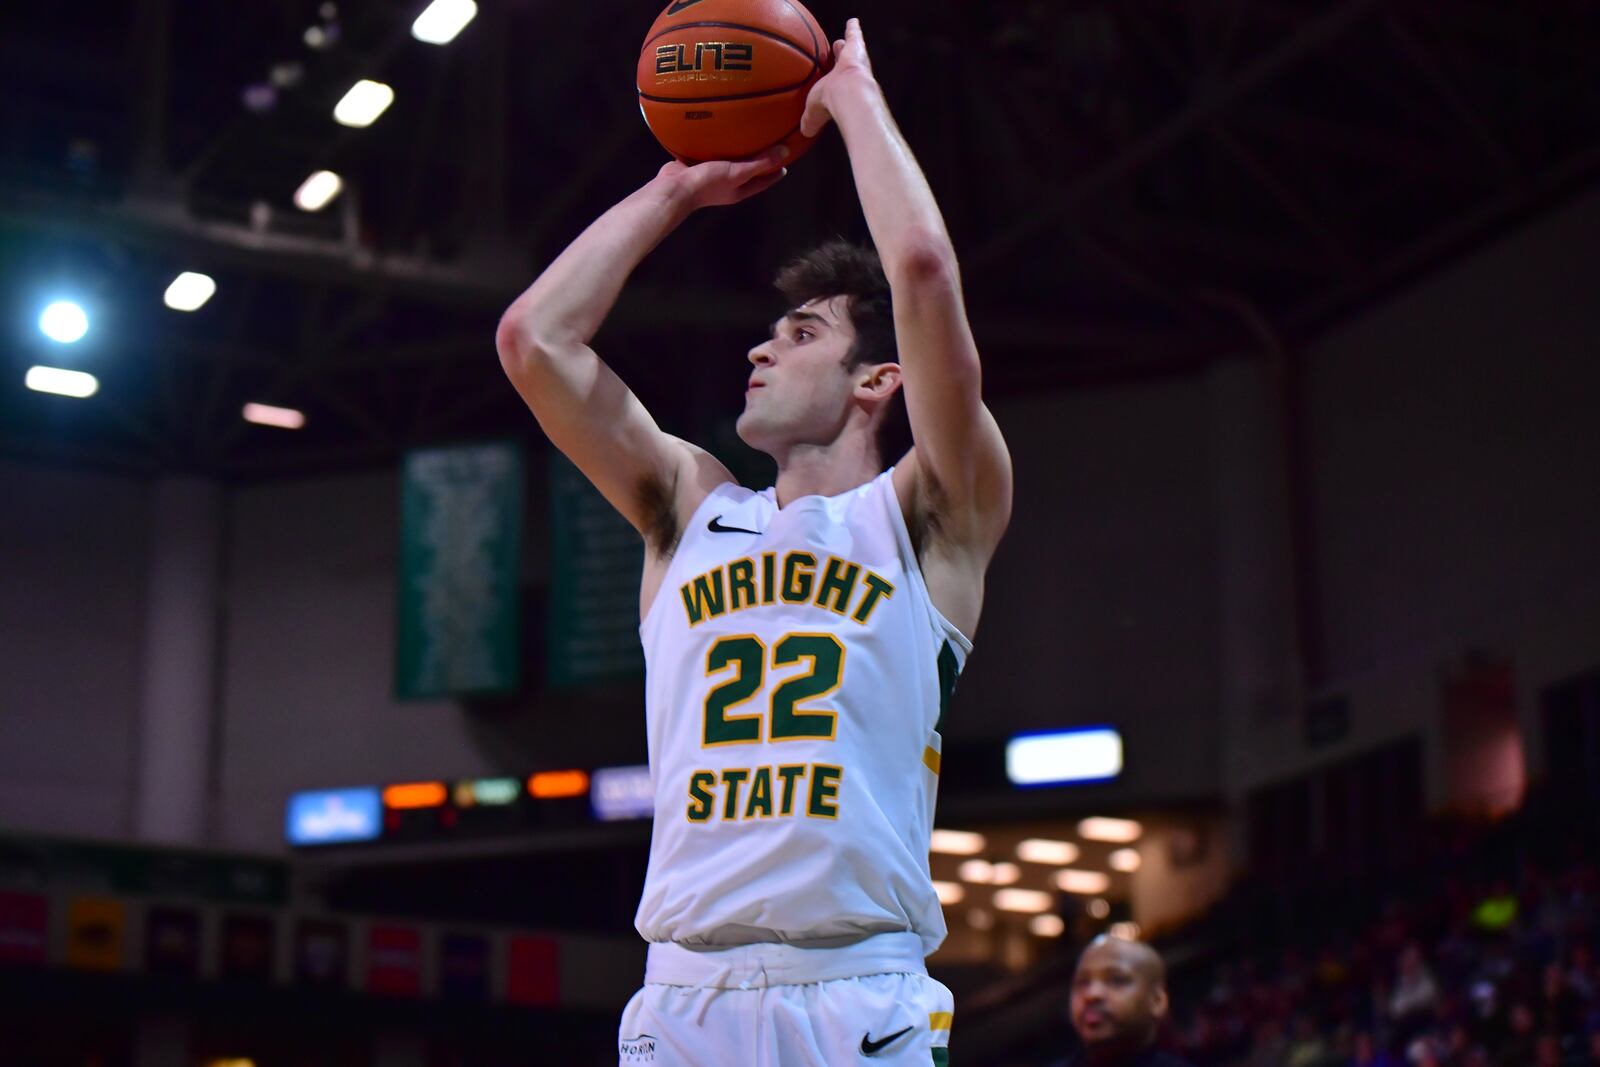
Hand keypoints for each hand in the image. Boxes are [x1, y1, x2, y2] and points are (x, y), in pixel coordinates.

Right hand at [657, 147, 787, 210]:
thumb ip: (760, 163)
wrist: (676, 187)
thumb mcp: (738, 172)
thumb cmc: (709, 182)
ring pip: (730, 163)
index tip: (787, 160)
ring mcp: (712, 176)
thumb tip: (786, 151)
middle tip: (769, 143)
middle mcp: (728, 185)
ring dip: (737, 152)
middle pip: (748, 172)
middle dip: (758, 161)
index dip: (775, 172)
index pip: (763, 181)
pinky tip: (720, 133)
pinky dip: (718, 146)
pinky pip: (712, 154)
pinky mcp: (698, 166)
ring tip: (746, 134)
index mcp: (740, 190)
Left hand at [801, 18, 875, 137]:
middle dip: (841, 57)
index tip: (832, 76)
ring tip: (847, 34)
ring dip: (848, 43)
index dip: (833, 78)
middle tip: (838, 50)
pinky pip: (854, 34)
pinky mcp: (856, 48)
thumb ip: (810, 119)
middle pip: (845, 64)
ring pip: (851, 50)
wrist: (849, 96)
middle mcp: (850, 76)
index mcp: (839, 89)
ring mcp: (855, 62)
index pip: (836, 82)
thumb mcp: (814, 112)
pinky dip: (852, 28)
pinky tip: (852, 21)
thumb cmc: (831, 104)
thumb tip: (804, 132)